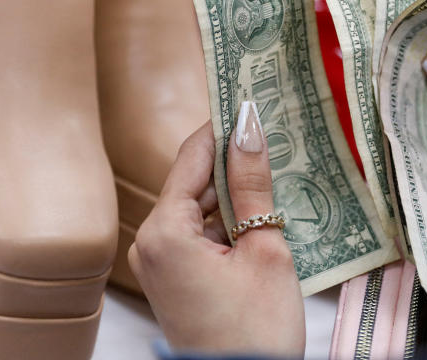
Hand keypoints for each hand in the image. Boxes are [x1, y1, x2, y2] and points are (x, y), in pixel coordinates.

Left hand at [128, 103, 304, 356]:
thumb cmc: (256, 329)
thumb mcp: (265, 248)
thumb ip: (253, 184)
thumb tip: (249, 126)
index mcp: (165, 232)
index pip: (193, 156)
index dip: (224, 125)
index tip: (251, 98)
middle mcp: (149, 242)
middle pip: (193, 180)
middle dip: (234, 160)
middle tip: (276, 135)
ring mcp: (157, 262)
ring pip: (198, 205)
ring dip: (234, 191)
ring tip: (277, 173)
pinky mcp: (171, 277)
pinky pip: (197, 230)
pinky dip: (227, 218)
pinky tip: (262, 212)